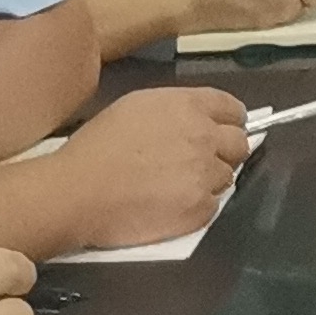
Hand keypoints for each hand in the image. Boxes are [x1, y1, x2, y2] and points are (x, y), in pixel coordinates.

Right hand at [57, 86, 248, 246]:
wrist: (76, 192)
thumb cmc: (97, 146)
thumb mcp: (137, 107)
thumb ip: (176, 110)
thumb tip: (197, 121)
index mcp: (190, 105)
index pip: (233, 110)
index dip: (228, 122)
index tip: (220, 132)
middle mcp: (205, 136)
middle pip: (239, 144)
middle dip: (225, 153)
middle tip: (201, 163)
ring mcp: (205, 174)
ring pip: (227, 177)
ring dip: (209, 182)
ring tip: (178, 188)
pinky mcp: (198, 209)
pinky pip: (212, 207)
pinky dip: (198, 208)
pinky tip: (172, 207)